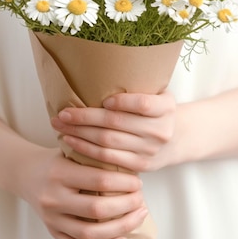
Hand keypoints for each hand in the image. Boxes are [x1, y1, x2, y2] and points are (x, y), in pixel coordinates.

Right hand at [15, 147, 147, 238]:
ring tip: (137, 218)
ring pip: (90, 234)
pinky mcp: (53, 233)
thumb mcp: (72, 150)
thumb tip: (133, 170)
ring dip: (120, 228)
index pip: (99, 180)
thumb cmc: (55, 160)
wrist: (25, 173)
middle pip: (97, 209)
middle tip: (140, 200)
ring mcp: (52, 219)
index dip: (124, 183)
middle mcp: (53, 198)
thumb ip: (96, 158)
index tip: (137, 182)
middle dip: (126, 206)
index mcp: (59, 173)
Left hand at [50, 91, 177, 172]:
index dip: (123, 102)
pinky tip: (70, 141)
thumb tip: (96, 73)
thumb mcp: (158, 94)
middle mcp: (160, 130)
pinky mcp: (140, 165)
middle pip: (117, 123)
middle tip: (62, 113)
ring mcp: (150, 150)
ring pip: (108, 141)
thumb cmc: (157, 111)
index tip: (104, 100)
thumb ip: (138, 87)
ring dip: (79, 133)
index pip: (143, 103)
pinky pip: (107, 158)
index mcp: (166, 107)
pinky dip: (85, 149)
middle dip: (85, 117)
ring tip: (60, 126)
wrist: (177, 140)